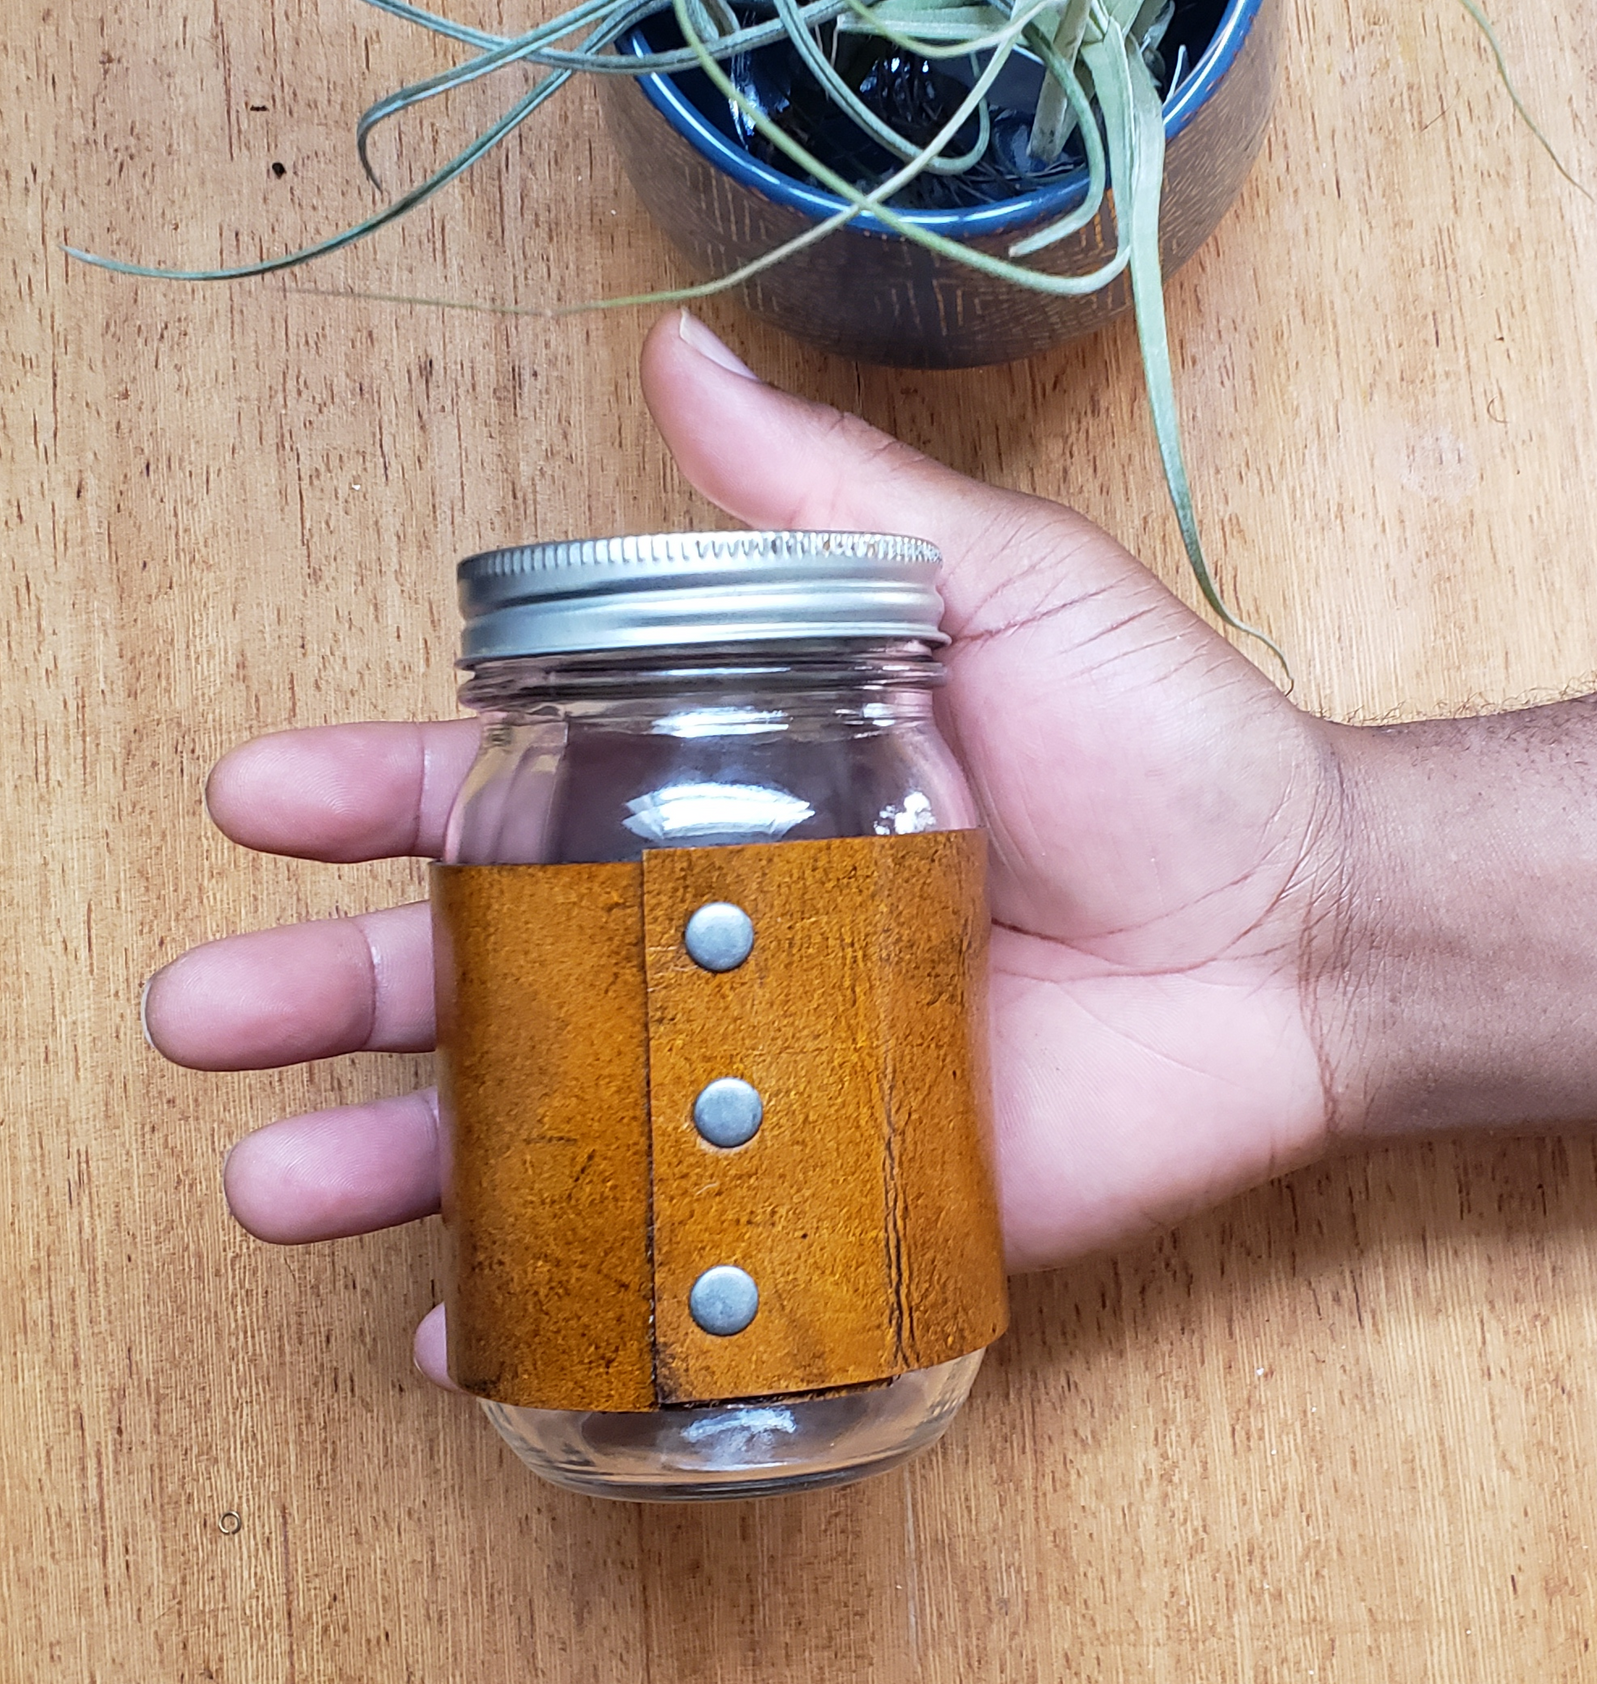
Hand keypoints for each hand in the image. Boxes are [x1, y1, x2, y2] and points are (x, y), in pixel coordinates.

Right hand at [143, 313, 1355, 1386]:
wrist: (1307, 938)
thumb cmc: (1169, 754)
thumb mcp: (998, 591)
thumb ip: (827, 505)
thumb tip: (678, 356)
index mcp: (750, 783)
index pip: (519, 782)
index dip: (376, 786)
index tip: (257, 797)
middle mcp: (734, 931)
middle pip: (489, 963)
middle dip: (330, 985)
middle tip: (202, 1007)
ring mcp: (774, 1077)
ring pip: (545, 1121)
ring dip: (398, 1156)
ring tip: (276, 1181)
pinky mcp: (842, 1199)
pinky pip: (668, 1259)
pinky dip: (557, 1302)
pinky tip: (459, 1327)